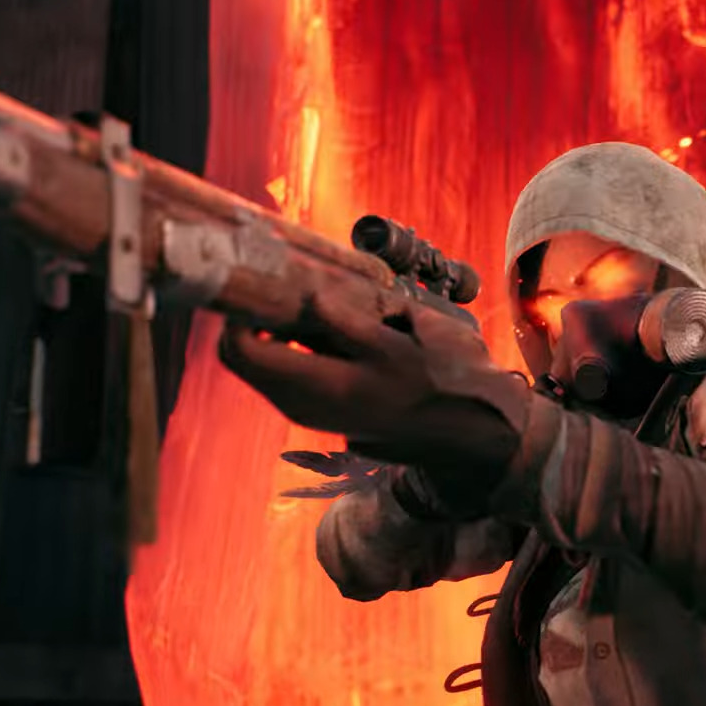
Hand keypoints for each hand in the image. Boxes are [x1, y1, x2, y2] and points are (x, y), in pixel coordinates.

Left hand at [219, 290, 535, 475]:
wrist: (469, 431)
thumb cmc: (446, 381)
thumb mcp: (403, 339)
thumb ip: (347, 321)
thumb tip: (305, 295)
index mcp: (322, 386)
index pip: (240, 349)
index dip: (236, 309)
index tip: (255, 275)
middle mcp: (304, 406)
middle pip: (242, 356)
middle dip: (251, 315)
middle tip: (277, 279)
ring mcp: (311, 411)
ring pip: (263, 364)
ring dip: (272, 329)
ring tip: (303, 298)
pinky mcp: (322, 410)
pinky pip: (286, 372)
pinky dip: (289, 345)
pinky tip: (321, 324)